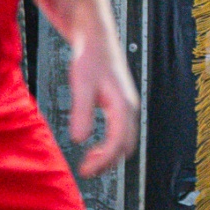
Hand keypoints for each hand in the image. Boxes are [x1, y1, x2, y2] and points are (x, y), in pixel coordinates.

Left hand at [67, 23, 139, 179]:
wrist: (97, 38)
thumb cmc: (90, 58)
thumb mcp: (82, 85)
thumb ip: (82, 112)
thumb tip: (79, 139)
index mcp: (123, 105)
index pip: (117, 143)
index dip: (102, 160)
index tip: (86, 171)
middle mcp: (130, 108)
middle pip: (125, 146)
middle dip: (107, 162)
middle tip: (86, 170)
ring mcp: (127, 107)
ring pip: (125, 141)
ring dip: (109, 155)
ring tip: (89, 161)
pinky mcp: (121, 105)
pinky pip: (121, 133)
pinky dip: (110, 145)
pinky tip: (94, 145)